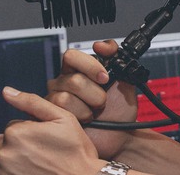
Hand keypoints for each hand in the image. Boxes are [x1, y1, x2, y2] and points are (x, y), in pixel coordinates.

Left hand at [0, 87, 104, 174]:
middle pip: (5, 140)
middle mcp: (5, 152)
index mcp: (17, 132)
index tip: (46, 139)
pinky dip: (2, 169)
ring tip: (33, 163)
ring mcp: (2, 171)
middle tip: (42, 152)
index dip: (32, 131)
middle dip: (19, 144)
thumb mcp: (62, 118)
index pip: (15, 125)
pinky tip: (21, 169)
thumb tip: (7, 91)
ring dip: (10, 157)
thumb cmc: (76, 151)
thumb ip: (32, 102)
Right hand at [46, 40, 137, 157]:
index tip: (105, 78)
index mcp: (79, 69)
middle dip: (95, 93)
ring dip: (88, 107)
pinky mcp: (54, 116)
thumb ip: (117, 57)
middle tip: (103, 101)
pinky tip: (86, 120)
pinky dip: (81, 116)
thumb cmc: (120, 108)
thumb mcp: (125, 79)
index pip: (71, 56)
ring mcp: (56, 99)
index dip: (89, 65)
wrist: (120, 134)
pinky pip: (61, 111)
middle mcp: (64, 82)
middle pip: (72, 79)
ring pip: (65, 97)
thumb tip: (100, 45)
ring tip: (94, 112)